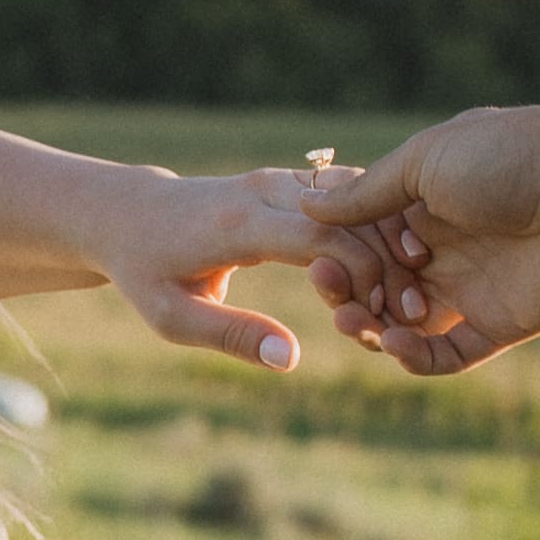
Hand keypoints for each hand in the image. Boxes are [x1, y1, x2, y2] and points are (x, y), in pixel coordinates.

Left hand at [92, 166, 397, 370]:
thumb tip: (288, 359)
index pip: (319, 238)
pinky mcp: (293, 182)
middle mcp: (266, 190)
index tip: (382, 315)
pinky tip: (393, 270)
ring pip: (358, 202)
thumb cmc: (147, 272)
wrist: (131, 214)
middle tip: (408, 313)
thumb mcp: (172, 317)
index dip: (361, 274)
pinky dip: (375, 229)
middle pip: (349, 217)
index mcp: (238, 223)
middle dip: (387, 264)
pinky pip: (348, 199)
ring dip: (389, 245)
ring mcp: (282, 180)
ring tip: (404, 295)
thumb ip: (231, 335)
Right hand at [300, 104, 539, 373]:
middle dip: (349, 297)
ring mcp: (470, 290)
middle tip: (333, 295)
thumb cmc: (507, 156)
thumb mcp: (423, 163)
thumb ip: (367, 194)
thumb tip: (309, 209)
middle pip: (379, 289)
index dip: (340, 258)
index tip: (321, 261)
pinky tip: (397, 342)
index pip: (365, 246)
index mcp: (422, 209)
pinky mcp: (499, 325)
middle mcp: (443, 251)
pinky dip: (415, 357)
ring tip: (359, 324)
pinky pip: (447, 355)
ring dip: (374, 330)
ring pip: (405, 326)